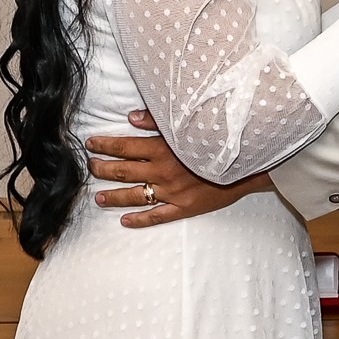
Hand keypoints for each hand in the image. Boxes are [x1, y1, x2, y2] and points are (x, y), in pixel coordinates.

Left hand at [88, 113, 271, 226]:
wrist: (247, 164)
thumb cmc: (218, 140)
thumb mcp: (188, 124)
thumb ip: (157, 120)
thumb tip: (131, 117)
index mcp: (162, 149)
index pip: (124, 147)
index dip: (105, 145)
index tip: (90, 144)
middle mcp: (163, 172)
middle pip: (123, 171)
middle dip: (102, 169)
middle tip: (90, 168)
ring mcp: (172, 192)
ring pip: (135, 196)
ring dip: (113, 197)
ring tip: (98, 197)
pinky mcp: (183, 207)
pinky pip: (157, 216)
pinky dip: (139, 219)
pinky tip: (125, 220)